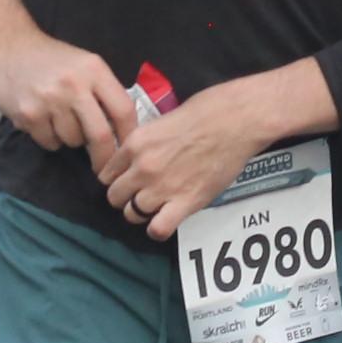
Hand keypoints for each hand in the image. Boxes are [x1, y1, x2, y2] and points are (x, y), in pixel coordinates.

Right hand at [0, 22, 134, 159]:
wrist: (10, 47)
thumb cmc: (53, 59)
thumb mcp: (85, 65)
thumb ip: (103, 93)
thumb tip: (121, 131)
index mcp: (94, 70)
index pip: (123, 110)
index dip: (128, 135)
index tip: (128, 150)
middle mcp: (74, 85)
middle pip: (100, 135)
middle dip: (104, 158)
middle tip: (103, 168)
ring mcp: (50, 101)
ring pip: (73, 140)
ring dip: (71, 139)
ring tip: (60, 118)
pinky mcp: (29, 115)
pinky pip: (50, 142)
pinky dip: (50, 138)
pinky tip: (43, 119)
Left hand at [93, 79, 277, 240]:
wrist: (235, 121)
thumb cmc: (203, 113)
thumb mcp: (160, 122)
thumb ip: (143, 144)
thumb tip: (137, 160)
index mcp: (134, 144)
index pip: (106, 173)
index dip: (116, 179)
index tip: (127, 180)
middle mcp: (142, 168)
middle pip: (114, 197)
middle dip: (124, 197)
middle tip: (140, 194)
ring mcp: (162, 187)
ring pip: (132, 214)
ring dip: (141, 212)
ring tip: (156, 206)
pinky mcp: (186, 202)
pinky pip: (158, 229)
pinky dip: (158, 229)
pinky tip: (165, 220)